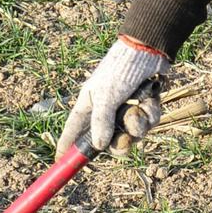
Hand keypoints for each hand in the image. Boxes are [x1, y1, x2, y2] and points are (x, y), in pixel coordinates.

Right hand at [58, 37, 169, 153]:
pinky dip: (150, 113)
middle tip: (123, 141)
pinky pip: (147, 123)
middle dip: (119, 142)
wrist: (148, 51)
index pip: (73, 130)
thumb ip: (101, 121)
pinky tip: (150, 99)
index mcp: (88, 105)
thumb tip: (99, 146)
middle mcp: (105, 111)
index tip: (60, 161)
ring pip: (132, 134)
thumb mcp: (106, 95)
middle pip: (108, 142)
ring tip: (139, 107)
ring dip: (138, 123)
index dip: (68, 146)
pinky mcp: (143, 107)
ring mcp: (125, 110)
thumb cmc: (120, 70)